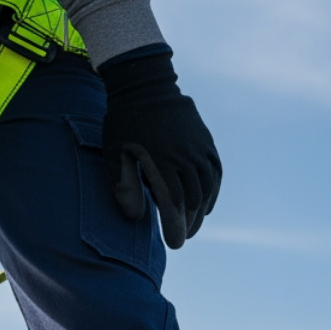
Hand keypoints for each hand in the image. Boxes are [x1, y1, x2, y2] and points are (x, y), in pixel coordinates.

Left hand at [99, 45, 221, 249]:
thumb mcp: (115, 155)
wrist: (145, 85)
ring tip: (192, 226)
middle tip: (180, 239)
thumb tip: (138, 219)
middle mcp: (186, 156)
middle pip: (193, 199)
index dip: (175, 227)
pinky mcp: (206, 141)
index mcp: (162, 162)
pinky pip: (215, 171)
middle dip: (188, 223)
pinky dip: (213, 191)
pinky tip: (205, 205)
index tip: (173, 245)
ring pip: (207, 187)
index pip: (173, 204)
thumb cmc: (123, 123)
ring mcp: (199, 148)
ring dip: (201, 211)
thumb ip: (124, 188)